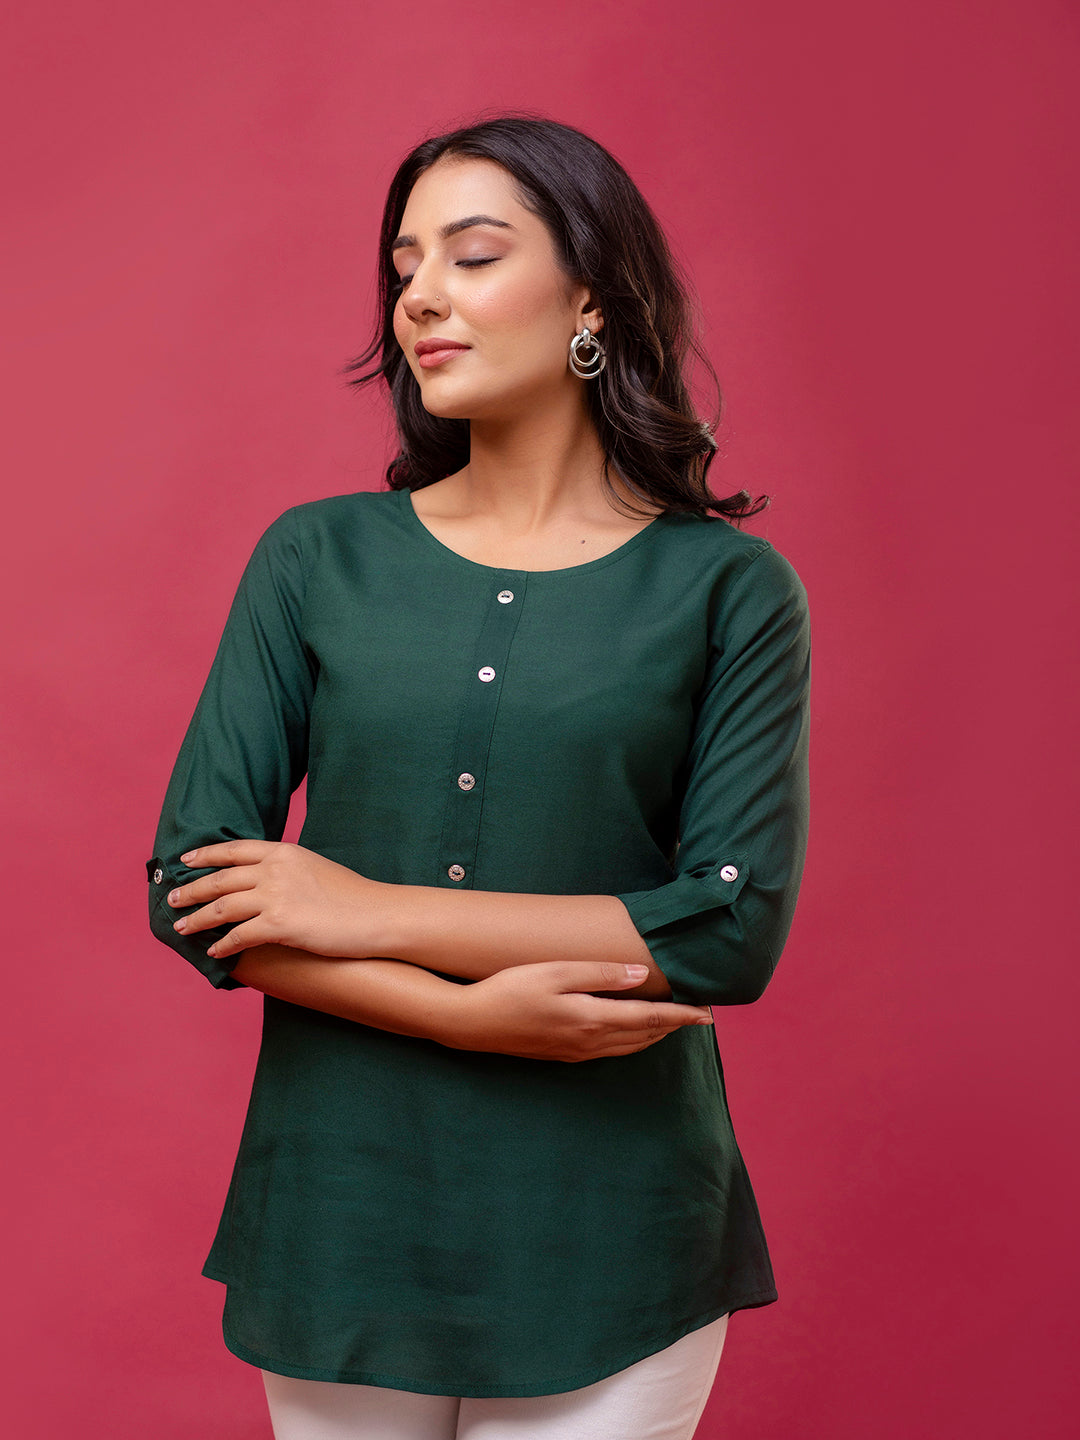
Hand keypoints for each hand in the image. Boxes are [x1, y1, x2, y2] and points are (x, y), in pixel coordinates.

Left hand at [167, 840, 385, 961]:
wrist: (376, 915)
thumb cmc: (352, 896)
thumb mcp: (314, 868)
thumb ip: (286, 869)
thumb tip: (262, 880)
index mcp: (284, 851)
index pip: (234, 849)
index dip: (205, 855)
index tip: (185, 859)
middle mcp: (275, 869)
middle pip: (220, 879)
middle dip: (191, 890)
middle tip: (172, 899)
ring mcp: (276, 896)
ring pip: (222, 908)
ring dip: (197, 919)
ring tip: (182, 928)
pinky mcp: (280, 925)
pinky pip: (239, 936)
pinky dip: (223, 945)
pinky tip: (215, 951)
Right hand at [443, 961, 713, 1061]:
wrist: (471, 1023)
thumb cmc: (510, 989)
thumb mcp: (555, 972)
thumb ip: (599, 973)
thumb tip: (640, 975)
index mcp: (592, 1019)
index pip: (650, 1019)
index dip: (682, 1016)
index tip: (708, 1013)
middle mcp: (590, 1041)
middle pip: (644, 1036)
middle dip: (674, 1026)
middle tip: (699, 1014)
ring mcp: (576, 1052)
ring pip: (629, 1047)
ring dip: (655, 1035)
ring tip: (673, 1022)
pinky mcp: (563, 1054)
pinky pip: (610, 1050)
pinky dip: (632, 1040)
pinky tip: (630, 1032)